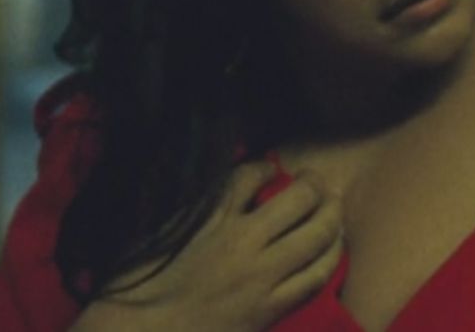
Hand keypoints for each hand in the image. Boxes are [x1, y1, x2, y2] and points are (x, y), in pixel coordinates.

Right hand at [69, 161, 344, 331]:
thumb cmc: (139, 287)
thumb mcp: (162, 234)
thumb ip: (194, 212)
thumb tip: (219, 196)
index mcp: (210, 217)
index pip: (249, 175)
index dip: (266, 166)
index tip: (271, 168)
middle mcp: (242, 240)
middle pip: (297, 199)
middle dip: (314, 185)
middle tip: (318, 183)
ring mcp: (261, 275)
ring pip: (316, 236)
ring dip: (332, 218)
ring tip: (335, 209)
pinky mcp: (270, 308)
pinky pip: (315, 278)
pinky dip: (329, 260)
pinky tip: (332, 252)